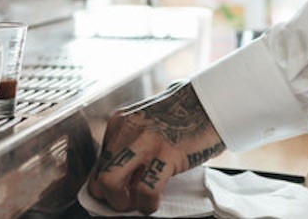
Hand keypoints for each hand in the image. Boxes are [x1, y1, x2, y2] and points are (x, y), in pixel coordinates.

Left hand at [86, 81, 225, 214]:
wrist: (209, 103)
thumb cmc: (182, 118)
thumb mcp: (146, 125)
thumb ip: (131, 146)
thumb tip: (122, 178)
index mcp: (120, 123)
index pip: (98, 162)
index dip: (106, 183)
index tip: (119, 191)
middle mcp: (127, 130)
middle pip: (98, 175)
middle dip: (108, 197)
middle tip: (125, 201)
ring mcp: (145, 141)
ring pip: (110, 182)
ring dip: (121, 202)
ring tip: (137, 202)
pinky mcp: (166, 153)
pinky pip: (145, 189)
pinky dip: (147, 204)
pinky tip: (154, 202)